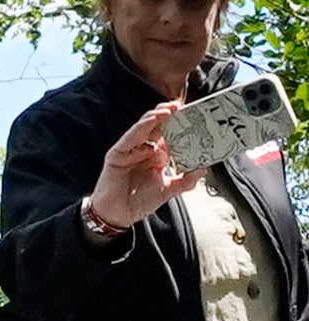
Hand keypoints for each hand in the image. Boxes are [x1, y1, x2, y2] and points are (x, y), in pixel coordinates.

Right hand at [89, 102, 207, 228]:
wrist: (118, 215)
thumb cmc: (139, 202)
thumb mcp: (168, 190)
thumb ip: (185, 181)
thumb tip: (203, 169)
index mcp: (157, 156)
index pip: (171, 135)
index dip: (182, 125)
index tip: (196, 116)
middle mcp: (145, 150)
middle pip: (158, 126)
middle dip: (170, 114)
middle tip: (184, 106)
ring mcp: (131, 150)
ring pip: (145, 127)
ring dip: (157, 116)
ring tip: (171, 108)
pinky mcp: (118, 153)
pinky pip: (131, 136)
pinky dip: (142, 126)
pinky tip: (152, 119)